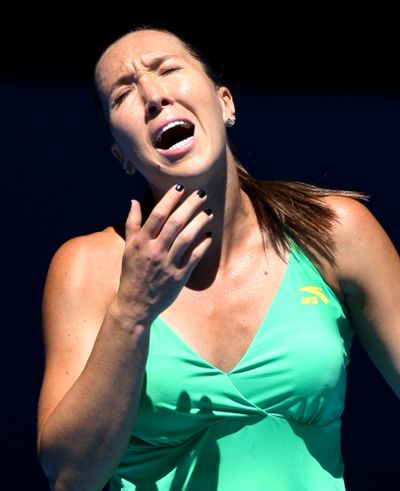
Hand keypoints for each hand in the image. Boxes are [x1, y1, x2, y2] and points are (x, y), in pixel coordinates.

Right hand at [115, 185, 212, 323]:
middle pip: (175, 223)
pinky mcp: (178, 277)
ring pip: (187, 238)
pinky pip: (194, 257)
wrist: (136, 304)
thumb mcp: (128, 248)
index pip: (158, 215)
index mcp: (141, 242)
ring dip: (199, 222)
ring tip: (209, 211)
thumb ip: (132, 224)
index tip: (181, 186)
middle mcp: (154, 251)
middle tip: (202, 193)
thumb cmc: (131, 273)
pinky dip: (203, 245)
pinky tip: (210, 234)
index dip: (170, 199)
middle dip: (190, 205)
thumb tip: (133, 201)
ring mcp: (167, 264)